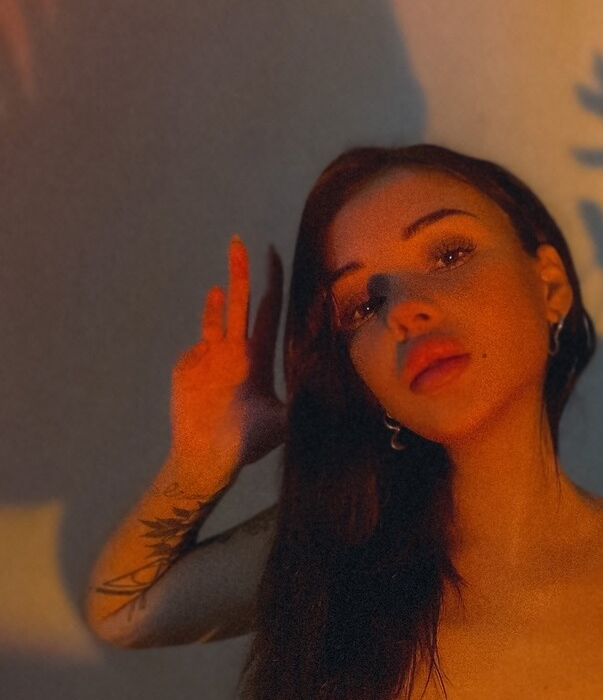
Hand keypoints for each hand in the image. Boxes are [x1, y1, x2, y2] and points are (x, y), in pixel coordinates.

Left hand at [170, 237, 286, 477]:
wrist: (201, 457)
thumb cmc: (247, 440)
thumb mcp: (285, 421)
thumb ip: (302, 397)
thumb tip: (322, 378)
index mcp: (255, 357)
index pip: (267, 310)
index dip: (271, 280)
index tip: (271, 254)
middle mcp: (227, 349)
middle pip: (236, 301)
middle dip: (239, 269)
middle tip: (236, 242)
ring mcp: (201, 356)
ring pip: (212, 323)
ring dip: (217, 305)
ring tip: (217, 292)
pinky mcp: (182, 368)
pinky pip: (198, 356)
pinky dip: (207, 361)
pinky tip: (212, 384)